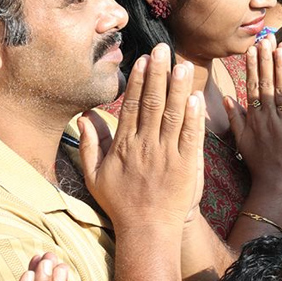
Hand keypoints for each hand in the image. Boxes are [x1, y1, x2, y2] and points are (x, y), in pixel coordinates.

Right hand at [79, 45, 205, 230]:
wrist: (148, 230)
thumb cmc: (121, 204)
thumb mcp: (95, 176)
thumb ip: (91, 144)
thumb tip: (84, 116)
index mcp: (124, 145)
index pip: (132, 106)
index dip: (138, 81)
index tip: (144, 60)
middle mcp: (145, 146)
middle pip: (152, 103)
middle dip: (159, 74)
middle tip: (164, 49)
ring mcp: (167, 155)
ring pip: (173, 115)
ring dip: (178, 88)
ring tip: (183, 64)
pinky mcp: (186, 165)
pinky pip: (191, 136)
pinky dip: (194, 116)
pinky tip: (197, 97)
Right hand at [226, 38, 281, 193]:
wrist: (277, 183)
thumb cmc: (258, 163)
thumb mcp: (241, 141)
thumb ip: (235, 118)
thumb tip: (226, 98)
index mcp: (254, 118)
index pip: (252, 86)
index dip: (252, 66)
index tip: (252, 49)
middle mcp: (268, 117)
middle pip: (267, 83)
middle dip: (267, 60)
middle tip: (267, 39)